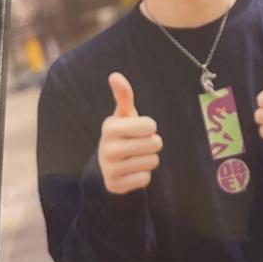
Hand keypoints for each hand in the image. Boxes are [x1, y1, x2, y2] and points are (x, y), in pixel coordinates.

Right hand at [97, 73, 162, 194]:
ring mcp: (110, 169)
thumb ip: (124, 96)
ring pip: (152, 161)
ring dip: (149, 159)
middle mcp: (107, 148)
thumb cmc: (123, 134)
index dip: (149, 127)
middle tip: (139, 144)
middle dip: (152, 143)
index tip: (137, 129)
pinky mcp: (115, 186)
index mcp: (109, 127)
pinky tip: (131, 171)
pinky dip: (143, 175)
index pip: (150, 125)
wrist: (107, 165)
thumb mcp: (124, 115)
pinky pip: (145, 179)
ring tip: (135, 157)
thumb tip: (115, 76)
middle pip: (155, 144)